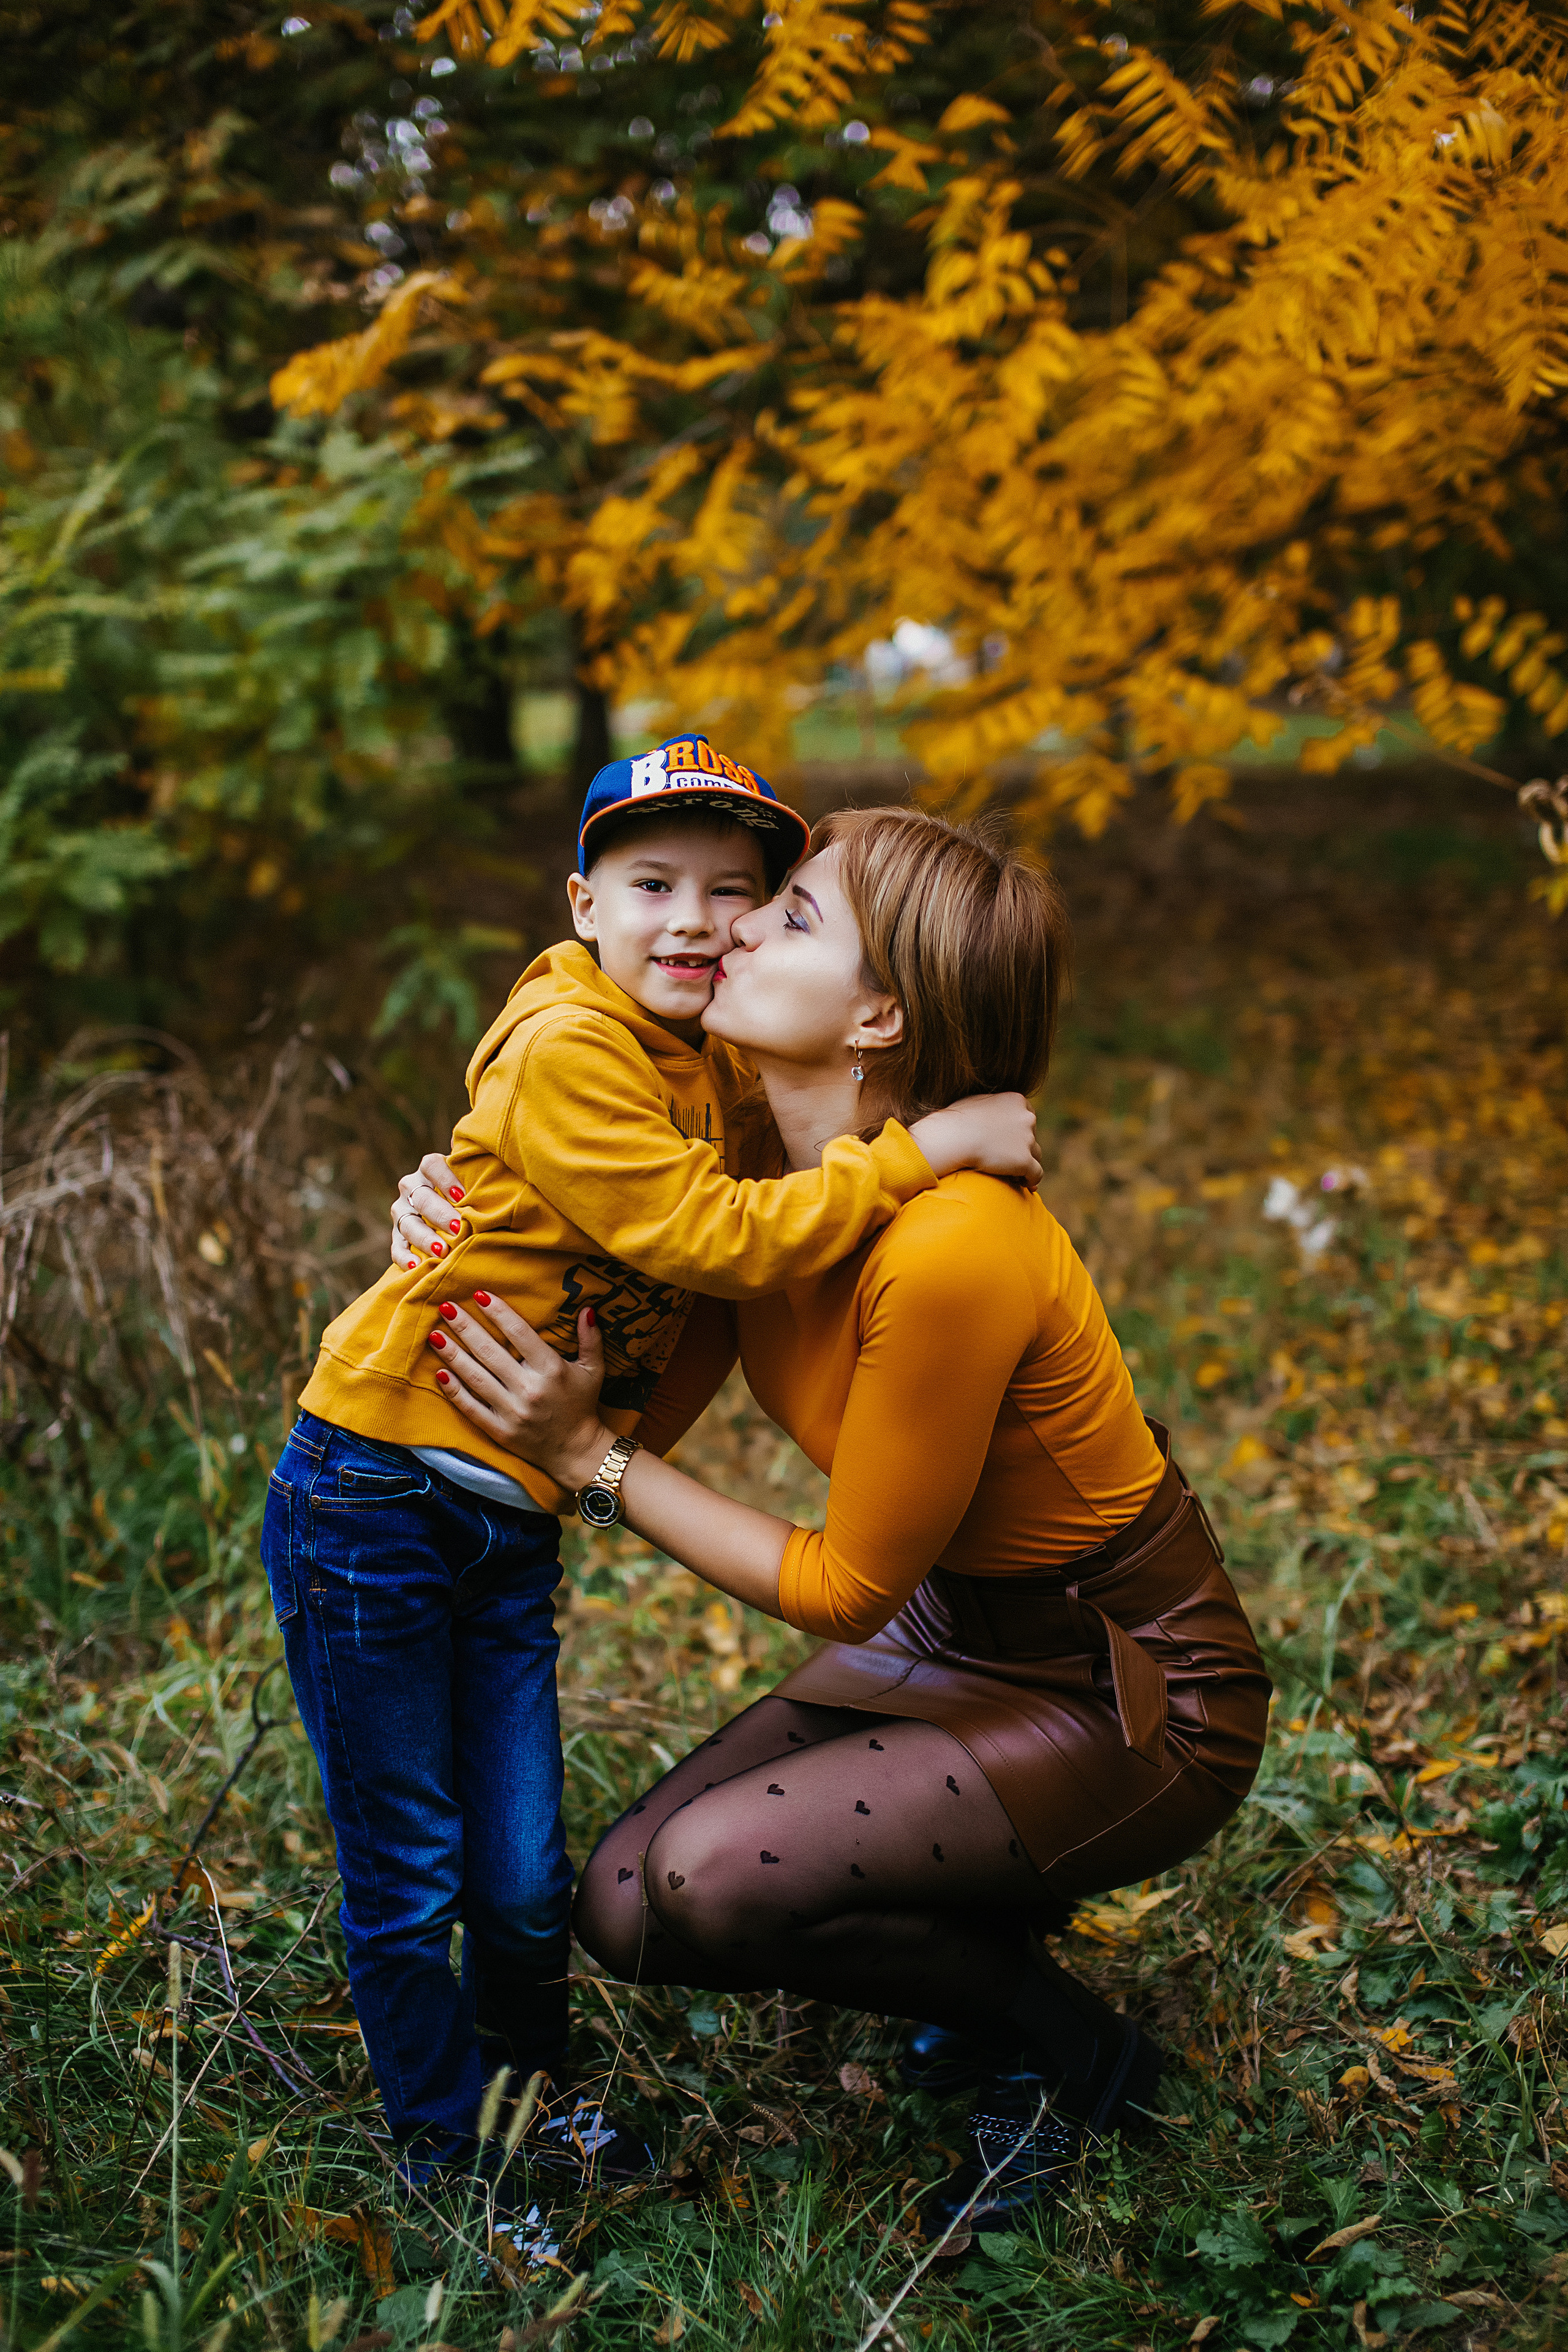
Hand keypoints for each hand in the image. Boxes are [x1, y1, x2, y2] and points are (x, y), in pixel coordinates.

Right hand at [391, 1151, 467, 1268]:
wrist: (453, 1210)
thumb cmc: (471, 1191)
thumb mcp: (473, 1176)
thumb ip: (478, 1168)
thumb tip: (490, 1154)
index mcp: (429, 1168)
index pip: (431, 1165)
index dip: (446, 1179)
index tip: (463, 1196)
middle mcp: (412, 1187)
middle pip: (420, 1196)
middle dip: (439, 1212)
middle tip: (458, 1226)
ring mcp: (402, 1211)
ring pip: (407, 1222)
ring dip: (424, 1236)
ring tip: (442, 1250)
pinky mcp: (397, 1235)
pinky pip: (396, 1246)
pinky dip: (404, 1257)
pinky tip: (417, 1266)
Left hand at [427, 1293, 612, 1489]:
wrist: (576, 1451)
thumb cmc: (582, 1405)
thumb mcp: (593, 1370)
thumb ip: (591, 1339)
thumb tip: (587, 1309)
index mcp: (551, 1370)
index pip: (520, 1334)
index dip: (499, 1312)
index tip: (479, 1294)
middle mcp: (529, 1389)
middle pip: (490, 1353)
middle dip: (465, 1327)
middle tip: (445, 1307)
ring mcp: (512, 1411)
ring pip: (476, 1378)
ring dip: (453, 1355)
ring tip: (435, 1335)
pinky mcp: (500, 1431)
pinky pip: (472, 1408)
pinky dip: (455, 1392)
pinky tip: (440, 1374)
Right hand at [909, 1093, 1041, 1187]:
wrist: (953, 1137)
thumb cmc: (956, 1120)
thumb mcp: (977, 1102)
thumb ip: (992, 1105)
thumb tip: (988, 1113)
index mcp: (1017, 1101)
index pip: (1027, 1117)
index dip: (1019, 1130)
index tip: (1010, 1141)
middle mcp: (1027, 1118)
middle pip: (1032, 1136)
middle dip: (1023, 1147)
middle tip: (1008, 1159)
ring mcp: (1027, 1140)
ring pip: (1036, 1155)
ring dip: (1027, 1163)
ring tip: (1015, 1174)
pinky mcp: (1024, 1161)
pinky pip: (1036, 1174)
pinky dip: (1032, 1180)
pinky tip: (1025, 1185)